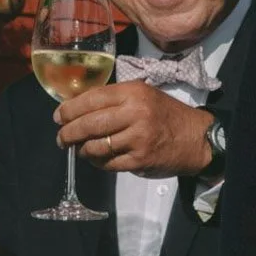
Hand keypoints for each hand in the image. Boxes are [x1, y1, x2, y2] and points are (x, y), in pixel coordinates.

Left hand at [55, 82, 212, 176]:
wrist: (196, 138)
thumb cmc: (165, 115)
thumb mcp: (143, 95)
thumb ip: (114, 99)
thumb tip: (76, 109)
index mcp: (133, 92)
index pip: (91, 99)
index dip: (69, 109)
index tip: (59, 117)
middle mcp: (135, 113)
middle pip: (89, 124)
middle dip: (69, 133)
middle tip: (61, 138)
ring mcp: (138, 138)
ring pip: (95, 146)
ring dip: (82, 150)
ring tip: (80, 149)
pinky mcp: (139, 160)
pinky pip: (108, 163)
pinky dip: (98, 162)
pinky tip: (97, 158)